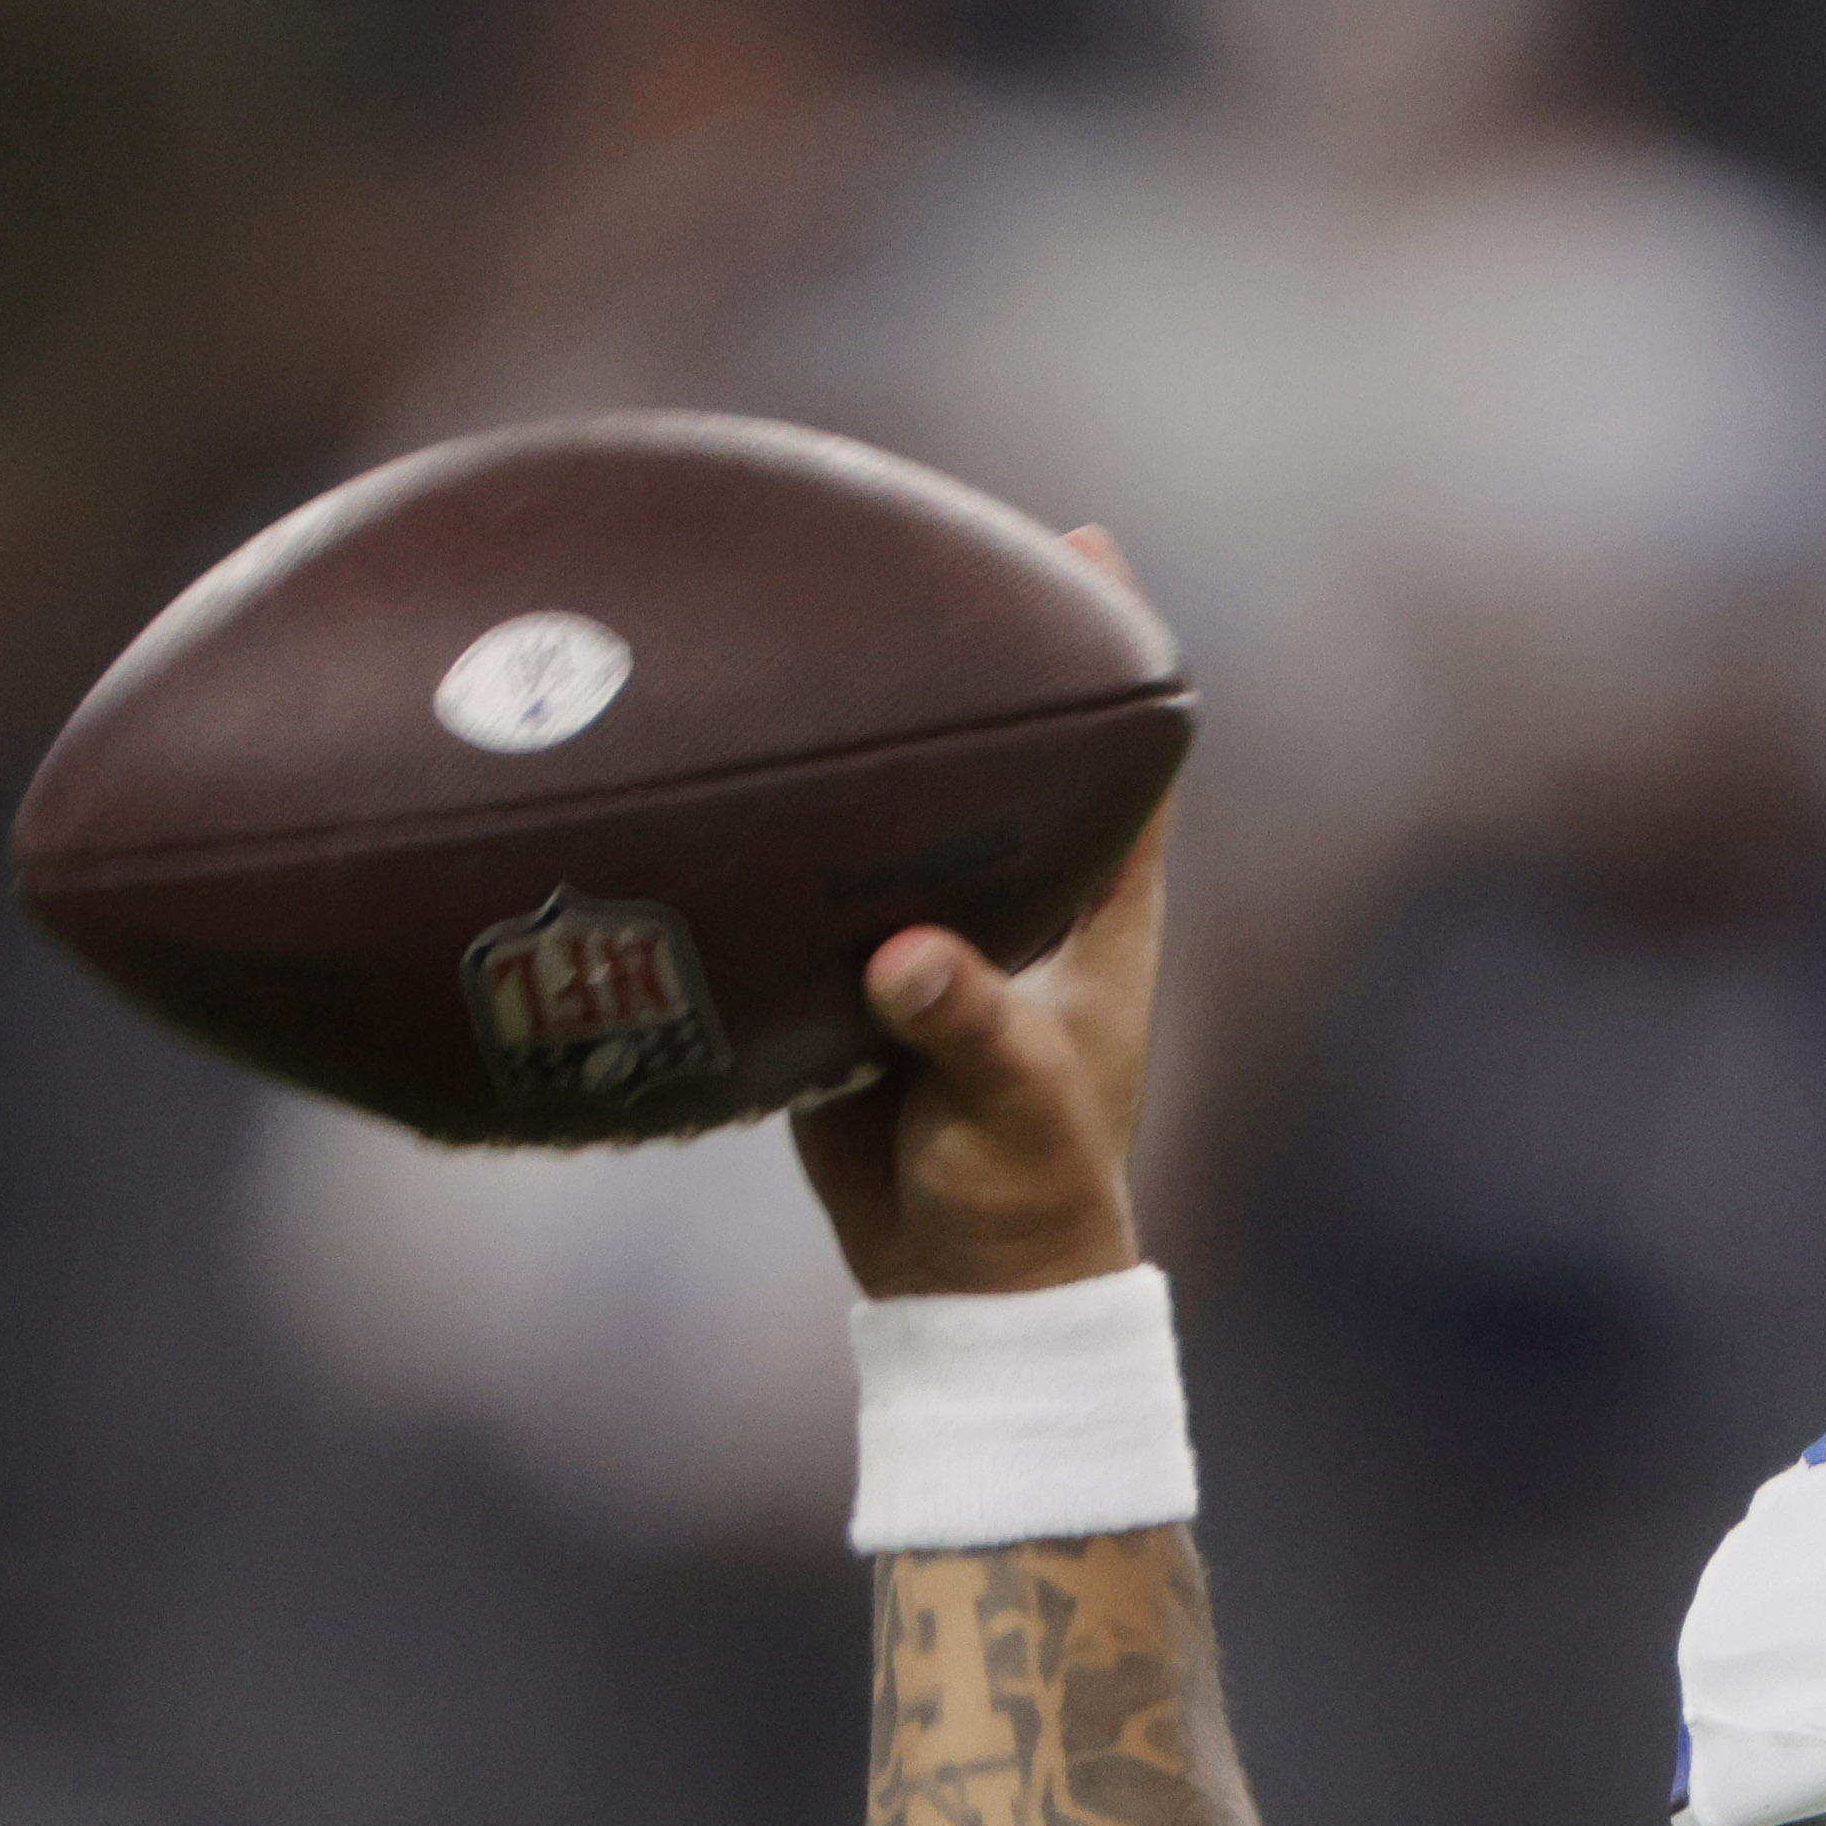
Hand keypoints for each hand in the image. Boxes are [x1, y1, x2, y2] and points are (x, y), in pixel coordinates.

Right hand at [790, 525, 1165, 1299]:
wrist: (960, 1282)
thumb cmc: (1028, 1194)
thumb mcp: (1017, 1110)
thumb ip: (971, 1029)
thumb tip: (907, 956)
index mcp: (1095, 913)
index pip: (1125, 759)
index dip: (1114, 652)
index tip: (1085, 543)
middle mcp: (1018, 901)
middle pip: (997, 753)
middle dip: (958, 660)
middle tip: (888, 547)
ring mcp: (933, 930)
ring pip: (894, 806)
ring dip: (850, 737)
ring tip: (775, 627)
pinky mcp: (849, 973)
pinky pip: (813, 879)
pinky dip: (775, 825)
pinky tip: (700, 763)